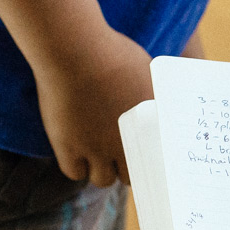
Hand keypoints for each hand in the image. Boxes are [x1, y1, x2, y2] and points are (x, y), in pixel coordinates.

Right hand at [34, 27, 152, 186]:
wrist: (77, 49)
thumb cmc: (112, 53)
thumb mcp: (147, 72)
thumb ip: (154, 98)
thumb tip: (161, 110)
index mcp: (147, 128)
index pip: (156, 163)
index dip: (150, 165)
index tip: (144, 160)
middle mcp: (126, 143)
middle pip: (131, 176)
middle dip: (127, 168)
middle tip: (120, 157)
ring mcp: (96, 147)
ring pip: (104, 180)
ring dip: (102, 170)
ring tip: (98, 156)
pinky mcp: (68, 146)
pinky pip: (74, 172)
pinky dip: (77, 166)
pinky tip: (76, 153)